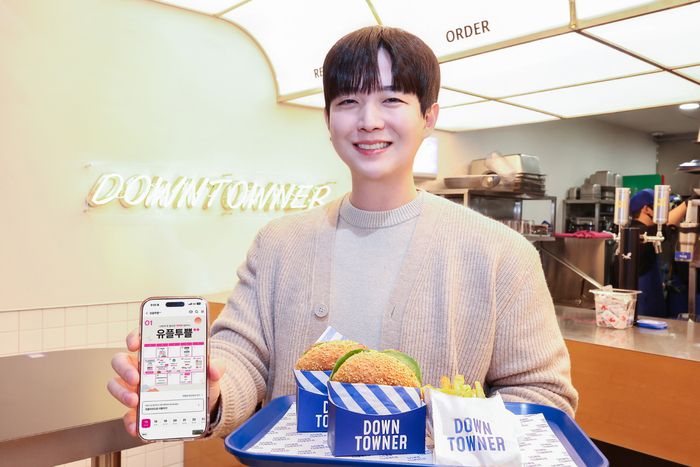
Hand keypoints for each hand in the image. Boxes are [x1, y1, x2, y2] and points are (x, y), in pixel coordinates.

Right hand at [107, 329, 225, 435]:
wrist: (205, 403)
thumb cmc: (201, 380)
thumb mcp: (209, 370)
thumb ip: (215, 365)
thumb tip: (214, 368)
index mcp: (156, 353)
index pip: (139, 338)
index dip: (134, 337)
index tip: (135, 344)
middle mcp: (142, 368)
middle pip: (121, 361)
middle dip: (124, 368)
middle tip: (135, 377)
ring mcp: (137, 389)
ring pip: (116, 386)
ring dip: (122, 393)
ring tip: (135, 401)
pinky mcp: (139, 411)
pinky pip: (128, 416)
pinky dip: (131, 421)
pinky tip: (138, 425)